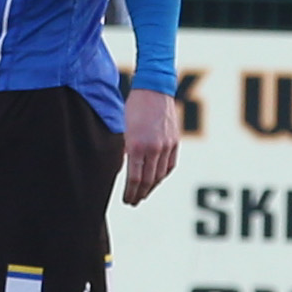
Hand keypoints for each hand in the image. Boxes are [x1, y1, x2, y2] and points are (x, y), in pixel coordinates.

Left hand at [122, 86, 179, 205]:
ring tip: (143, 194)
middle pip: (148, 181)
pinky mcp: (175, 141)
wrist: (153, 89)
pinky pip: (170, 165)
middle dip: (140, 194)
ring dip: (152, 187)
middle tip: (133, 202)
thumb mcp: (119, 128)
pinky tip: (156, 180)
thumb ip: (119, 150)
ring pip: (161, 175)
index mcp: (136, 145)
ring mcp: (167, 145)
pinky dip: (163, 175)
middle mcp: (153, 148)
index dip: (130, 193)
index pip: (135, 179)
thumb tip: (116, 170)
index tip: (126, 200)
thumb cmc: (131, 107)